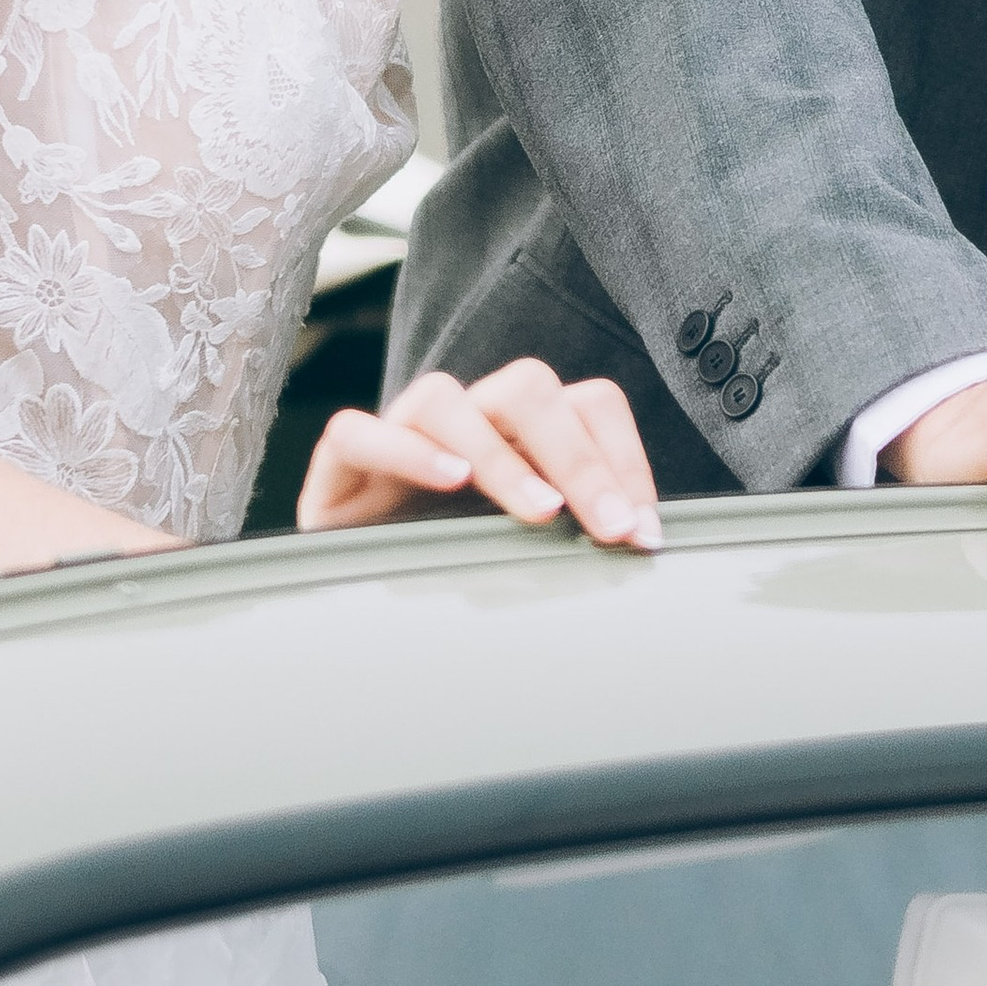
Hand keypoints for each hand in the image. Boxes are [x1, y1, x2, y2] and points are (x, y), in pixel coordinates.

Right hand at [298, 357, 661, 547]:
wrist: (349, 596)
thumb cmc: (448, 566)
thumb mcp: (524, 550)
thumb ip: (574, 534)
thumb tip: (643, 543)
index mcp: (519, 433)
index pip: (587, 405)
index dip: (624, 458)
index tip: (645, 532)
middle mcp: (466, 420)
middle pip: (528, 388)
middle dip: (578, 457)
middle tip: (610, 526)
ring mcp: (400, 432)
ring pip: (446, 399)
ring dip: (500, 455)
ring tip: (540, 512)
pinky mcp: (341, 461)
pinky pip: (359, 431)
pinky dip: (406, 451)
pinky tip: (449, 483)